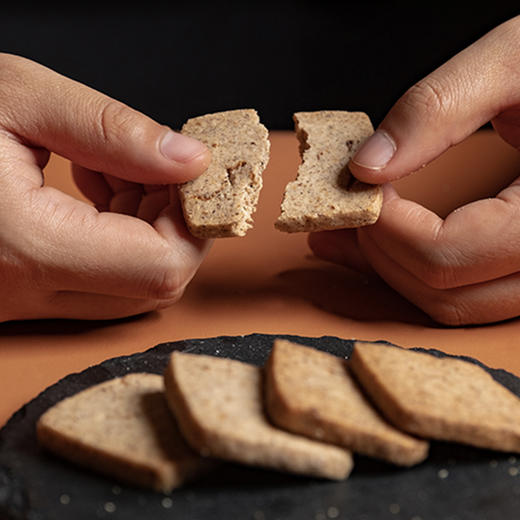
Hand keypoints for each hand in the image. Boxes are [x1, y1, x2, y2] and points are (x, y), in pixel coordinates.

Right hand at [0, 53, 210, 320]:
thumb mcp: (15, 97)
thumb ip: (113, 131)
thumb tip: (190, 160)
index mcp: (28, 246)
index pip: (162, 266)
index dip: (195, 222)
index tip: (194, 175)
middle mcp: (28, 292)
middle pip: (157, 282)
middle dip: (176, 222)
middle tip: (154, 165)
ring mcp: (24, 302)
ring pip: (134, 285)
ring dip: (149, 226)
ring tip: (114, 168)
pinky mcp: (22, 295)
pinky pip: (102, 281)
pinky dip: (122, 237)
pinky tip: (95, 187)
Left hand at [309, 16, 519, 325]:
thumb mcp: (512, 62)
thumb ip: (435, 110)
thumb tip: (365, 166)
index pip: (447, 254)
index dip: (387, 229)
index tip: (360, 192)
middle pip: (443, 291)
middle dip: (381, 252)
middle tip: (348, 210)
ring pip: (451, 304)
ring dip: (391, 270)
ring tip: (350, 232)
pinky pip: (463, 291)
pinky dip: (413, 272)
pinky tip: (380, 245)